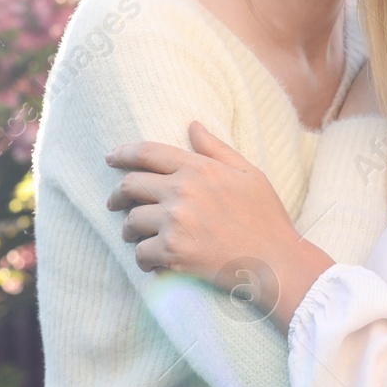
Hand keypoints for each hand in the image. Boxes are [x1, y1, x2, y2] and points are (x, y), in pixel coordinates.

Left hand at [105, 121, 331, 329]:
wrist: (276, 262)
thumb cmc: (266, 218)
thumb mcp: (248, 173)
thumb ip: (216, 148)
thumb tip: (192, 125)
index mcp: (198, 168)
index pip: (147, 153)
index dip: (123, 153)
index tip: (110, 158)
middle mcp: (181, 191)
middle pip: (130, 186)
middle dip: (117, 195)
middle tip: (114, 204)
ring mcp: (175, 222)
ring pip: (132, 222)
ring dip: (130, 231)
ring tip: (136, 237)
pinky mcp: (173, 252)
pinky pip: (141, 253)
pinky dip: (143, 259)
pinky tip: (152, 262)